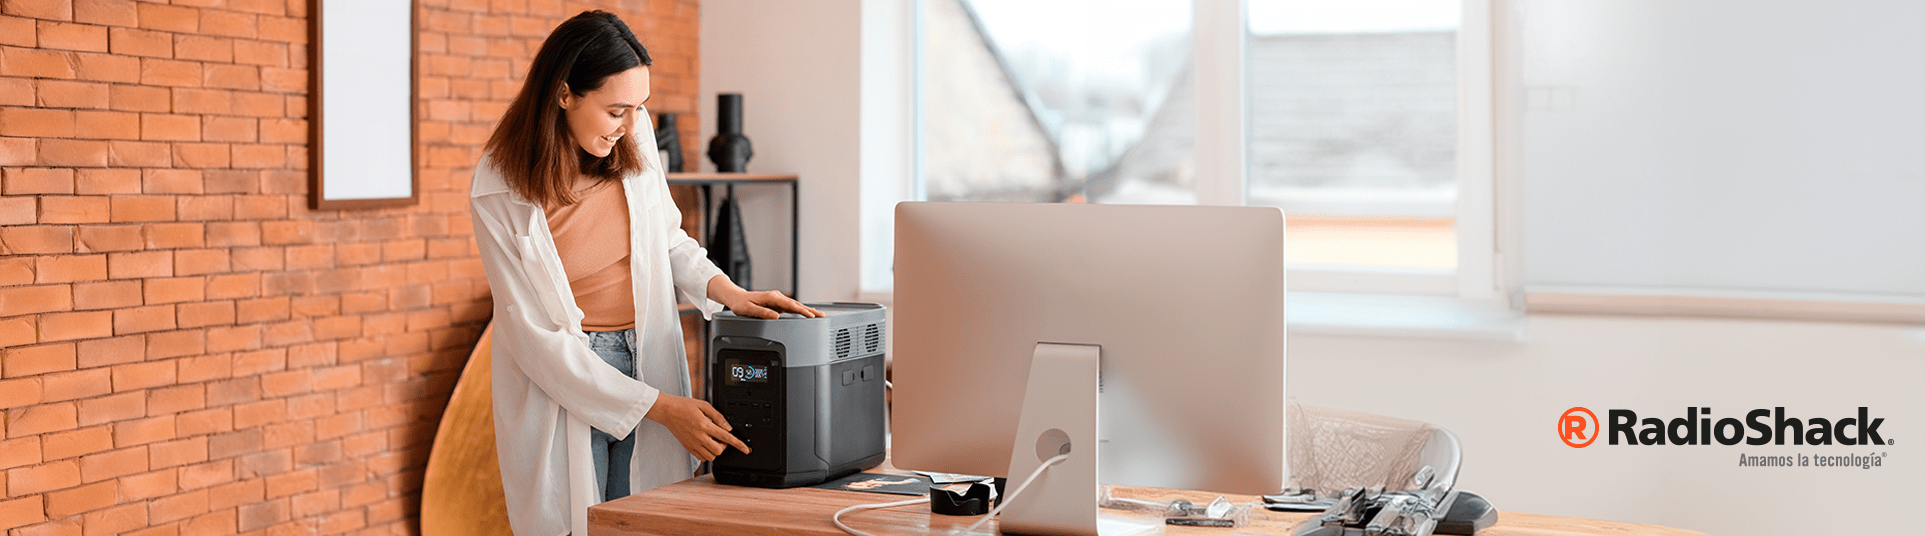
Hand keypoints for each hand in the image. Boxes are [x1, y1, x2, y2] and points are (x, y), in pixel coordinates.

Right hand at [643, 393, 749, 460]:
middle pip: (719, 451)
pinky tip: (706, 444)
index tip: (746, 450)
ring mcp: (693, 444)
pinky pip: (702, 458)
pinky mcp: (688, 447)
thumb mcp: (704, 405)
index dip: (739, 444)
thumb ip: (718, 417)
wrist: (668, 411)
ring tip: (713, 440)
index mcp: (705, 425)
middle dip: (725, 446)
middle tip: (722, 437)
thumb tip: (728, 427)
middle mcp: (699, 437)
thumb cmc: (684, 406)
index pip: (726, 438)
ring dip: (716, 450)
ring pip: (711, 456)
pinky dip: (707, 454)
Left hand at [708, 275, 822, 318]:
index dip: (802, 311)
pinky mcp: (776, 303)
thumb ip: (763, 313)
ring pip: (795, 305)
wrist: (736, 298)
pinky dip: (799, 310)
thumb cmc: (741, 304)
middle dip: (810, 310)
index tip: (811, 315)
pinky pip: (790, 307)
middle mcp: (776, 297)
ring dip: (806, 310)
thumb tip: (776, 316)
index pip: (791, 305)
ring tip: (818, 315)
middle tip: (821, 316)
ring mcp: (777, 300)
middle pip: (796, 304)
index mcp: (771, 297)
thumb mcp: (749, 310)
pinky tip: (805, 313)